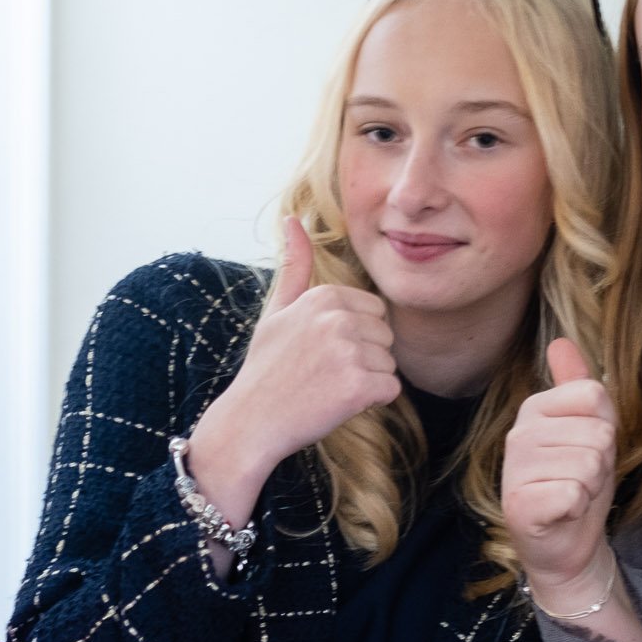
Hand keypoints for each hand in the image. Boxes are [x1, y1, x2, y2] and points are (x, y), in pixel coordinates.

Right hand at [190, 217, 402, 497]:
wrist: (250, 421)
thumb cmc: (266, 368)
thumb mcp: (276, 311)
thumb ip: (294, 266)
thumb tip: (293, 219)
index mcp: (324, 296)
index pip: (373, 312)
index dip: (353, 338)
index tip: (318, 353)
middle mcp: (338, 318)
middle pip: (385, 337)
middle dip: (363, 358)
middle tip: (322, 374)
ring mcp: (348, 351)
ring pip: (389, 364)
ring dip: (366, 382)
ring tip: (326, 388)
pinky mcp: (358, 386)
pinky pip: (390, 390)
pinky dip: (370, 402)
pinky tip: (336, 403)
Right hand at [503, 337, 619, 594]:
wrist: (565, 543)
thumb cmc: (578, 483)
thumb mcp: (589, 429)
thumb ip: (578, 386)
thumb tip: (560, 341)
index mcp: (534, 409)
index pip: (594, 396)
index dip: (605, 428)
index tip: (587, 449)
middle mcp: (519, 434)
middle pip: (597, 432)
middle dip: (601, 462)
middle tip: (580, 479)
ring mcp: (515, 469)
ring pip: (589, 464)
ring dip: (591, 487)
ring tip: (572, 496)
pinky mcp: (520, 504)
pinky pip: (574, 493)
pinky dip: (577, 508)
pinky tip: (562, 513)